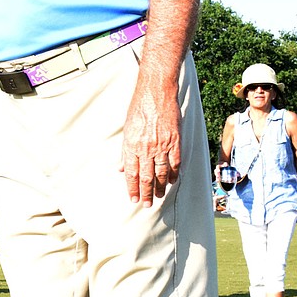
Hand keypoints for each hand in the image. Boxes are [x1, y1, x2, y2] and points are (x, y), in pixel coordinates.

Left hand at [120, 84, 181, 205]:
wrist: (156, 91)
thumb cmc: (139, 108)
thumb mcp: (127, 129)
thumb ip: (125, 151)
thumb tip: (122, 168)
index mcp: (132, 145)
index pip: (131, 173)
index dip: (132, 188)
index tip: (133, 199)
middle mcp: (146, 147)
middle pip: (146, 176)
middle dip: (146, 193)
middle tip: (147, 204)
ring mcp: (162, 144)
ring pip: (161, 172)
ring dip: (160, 187)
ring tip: (159, 196)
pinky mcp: (175, 140)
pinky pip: (175, 162)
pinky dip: (174, 173)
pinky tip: (172, 181)